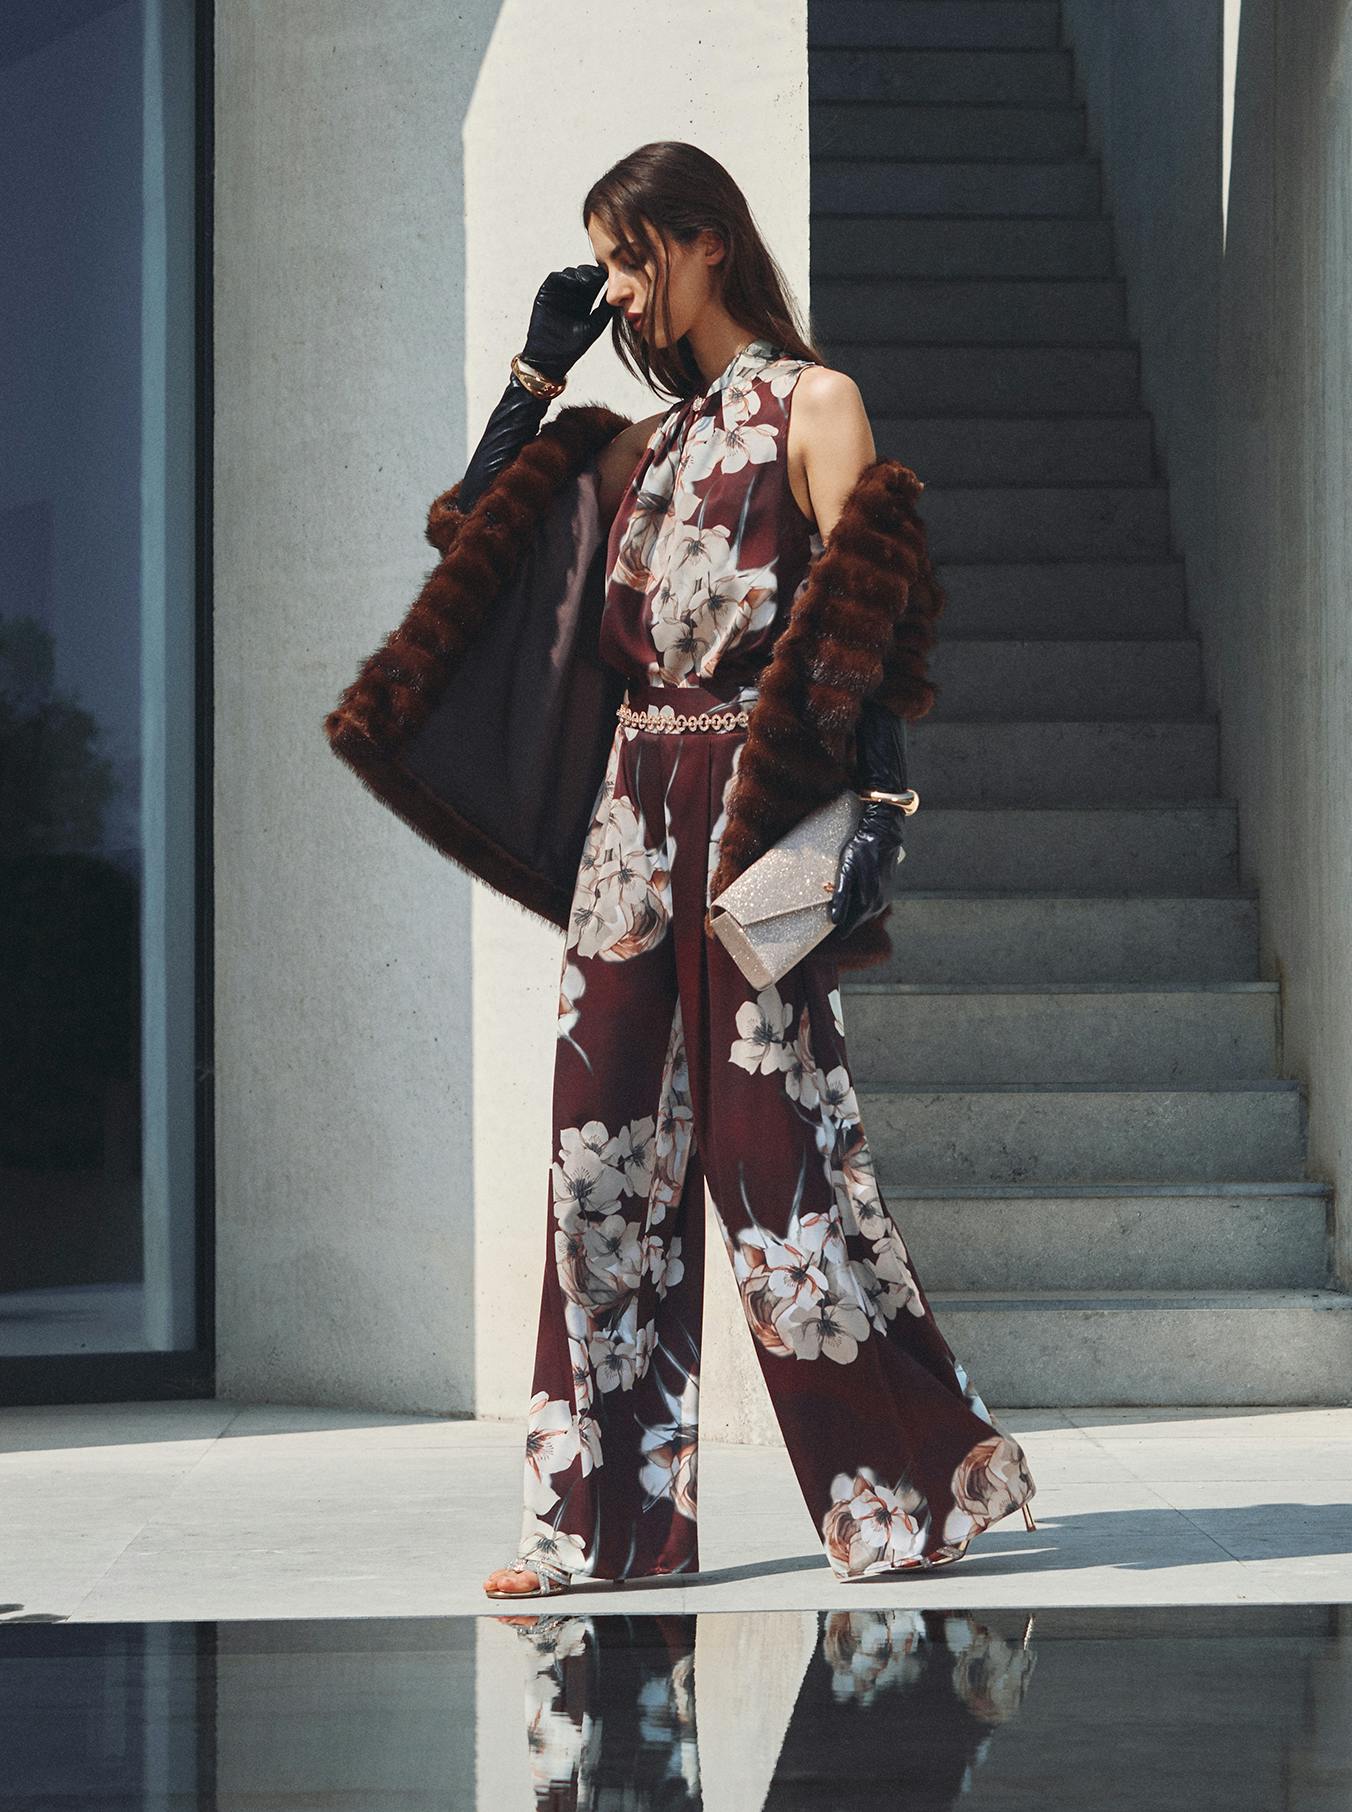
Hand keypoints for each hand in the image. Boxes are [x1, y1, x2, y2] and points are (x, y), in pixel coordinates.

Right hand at [521, 263, 616, 381]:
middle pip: (585, 274)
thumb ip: (605, 310)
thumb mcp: (594, 327)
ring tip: (590, 280)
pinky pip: (555, 278)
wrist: (550, 357)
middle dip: (593, 273)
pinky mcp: (546, 292)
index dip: (603, 277)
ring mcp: (559, 292)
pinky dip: (565, 276)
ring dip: (581, 273)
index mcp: (585, 301)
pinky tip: (575, 280)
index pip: (596, 282)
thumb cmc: (572, 347)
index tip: (614, 276)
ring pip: (571, 273)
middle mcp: (572, 294)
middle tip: (602, 274)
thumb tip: (620, 296)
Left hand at [827, 802, 904, 938]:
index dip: (838, 926)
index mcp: (868, 902)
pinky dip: (862, 903)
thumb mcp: (846, 871)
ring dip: (854, 910)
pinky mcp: (887, 892)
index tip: (826, 922)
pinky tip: (854, 892)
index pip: (850, 925)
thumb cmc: (861, 850)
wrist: (882, 835)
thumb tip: (835, 920)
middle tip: (831, 907)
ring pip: (866, 913)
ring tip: (841, 899)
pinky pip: (872, 905)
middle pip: (858, 920)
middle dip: (845, 917)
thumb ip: (840, 897)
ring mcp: (885, 898)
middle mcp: (879, 904)